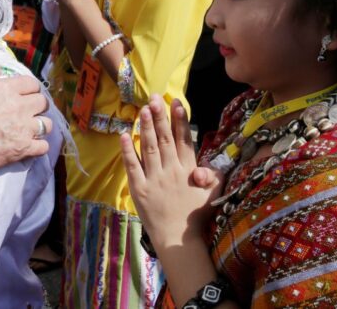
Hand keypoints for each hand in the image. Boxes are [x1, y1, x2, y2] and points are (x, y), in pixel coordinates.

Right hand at [0, 69, 50, 176]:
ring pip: (46, 124)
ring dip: (39, 126)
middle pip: (42, 102)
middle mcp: (18, 106)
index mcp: (5, 89)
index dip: (29, 89)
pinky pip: (43, 146)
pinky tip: (30, 146)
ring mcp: (23, 129)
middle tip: (26, 112)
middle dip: (36, 106)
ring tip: (29, 130)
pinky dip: (38, 146)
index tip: (24, 95)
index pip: (32, 84)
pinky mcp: (22, 149)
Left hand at [120, 96, 223, 248]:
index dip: (179, 120)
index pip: (183, 139)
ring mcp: (154, 179)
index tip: (175, 102)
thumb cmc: (197, 215)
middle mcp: (171, 171)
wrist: (179, 239)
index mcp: (188, 170)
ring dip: (145, 128)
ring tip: (142, 110)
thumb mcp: (213, 194)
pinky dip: (127, 151)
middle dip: (160, 117)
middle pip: (164, 139)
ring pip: (149, 148)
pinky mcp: (139, 189)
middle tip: (154, 98)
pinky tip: (124, 135)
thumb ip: (213, 175)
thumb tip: (203, 166)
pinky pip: (132, 166)